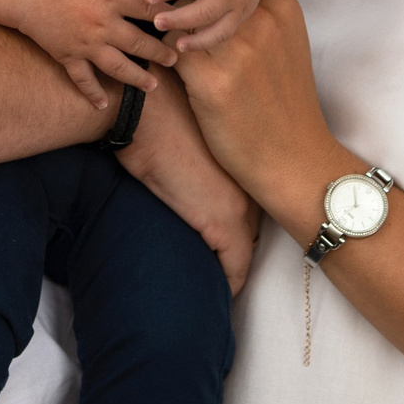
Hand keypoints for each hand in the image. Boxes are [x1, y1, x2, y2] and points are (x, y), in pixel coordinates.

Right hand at [13, 0, 174, 105]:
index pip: (148, 9)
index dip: (167, 14)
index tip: (182, 20)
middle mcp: (103, 24)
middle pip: (139, 43)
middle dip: (160, 53)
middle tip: (175, 60)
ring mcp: (85, 44)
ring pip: (117, 67)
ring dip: (137, 77)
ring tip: (153, 86)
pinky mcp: (68, 56)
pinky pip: (82, 79)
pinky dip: (92, 93)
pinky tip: (103, 106)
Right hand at [118, 71, 261, 292]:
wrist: (145, 110)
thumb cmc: (155, 112)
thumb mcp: (189, 131)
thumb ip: (202, 151)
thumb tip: (187, 166)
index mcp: (249, 155)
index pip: (258, 194)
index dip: (244, 214)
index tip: (228, 231)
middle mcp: (255, 179)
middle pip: (257, 222)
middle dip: (243, 239)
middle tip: (225, 259)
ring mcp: (243, 202)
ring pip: (249, 246)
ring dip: (237, 263)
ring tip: (221, 280)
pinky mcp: (224, 225)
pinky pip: (237, 267)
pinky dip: (231, 282)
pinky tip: (222, 294)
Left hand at [172, 0, 349, 230]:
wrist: (293, 155)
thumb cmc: (286, 100)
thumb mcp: (287, 45)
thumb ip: (261, 16)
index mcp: (281, 9)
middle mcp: (260, 24)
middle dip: (184, 4)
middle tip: (168, 15)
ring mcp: (236, 52)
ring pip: (183, 19)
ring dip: (170, 28)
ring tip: (164, 40)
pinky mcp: (211, 81)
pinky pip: (173, 51)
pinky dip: (167, 56)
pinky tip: (169, 67)